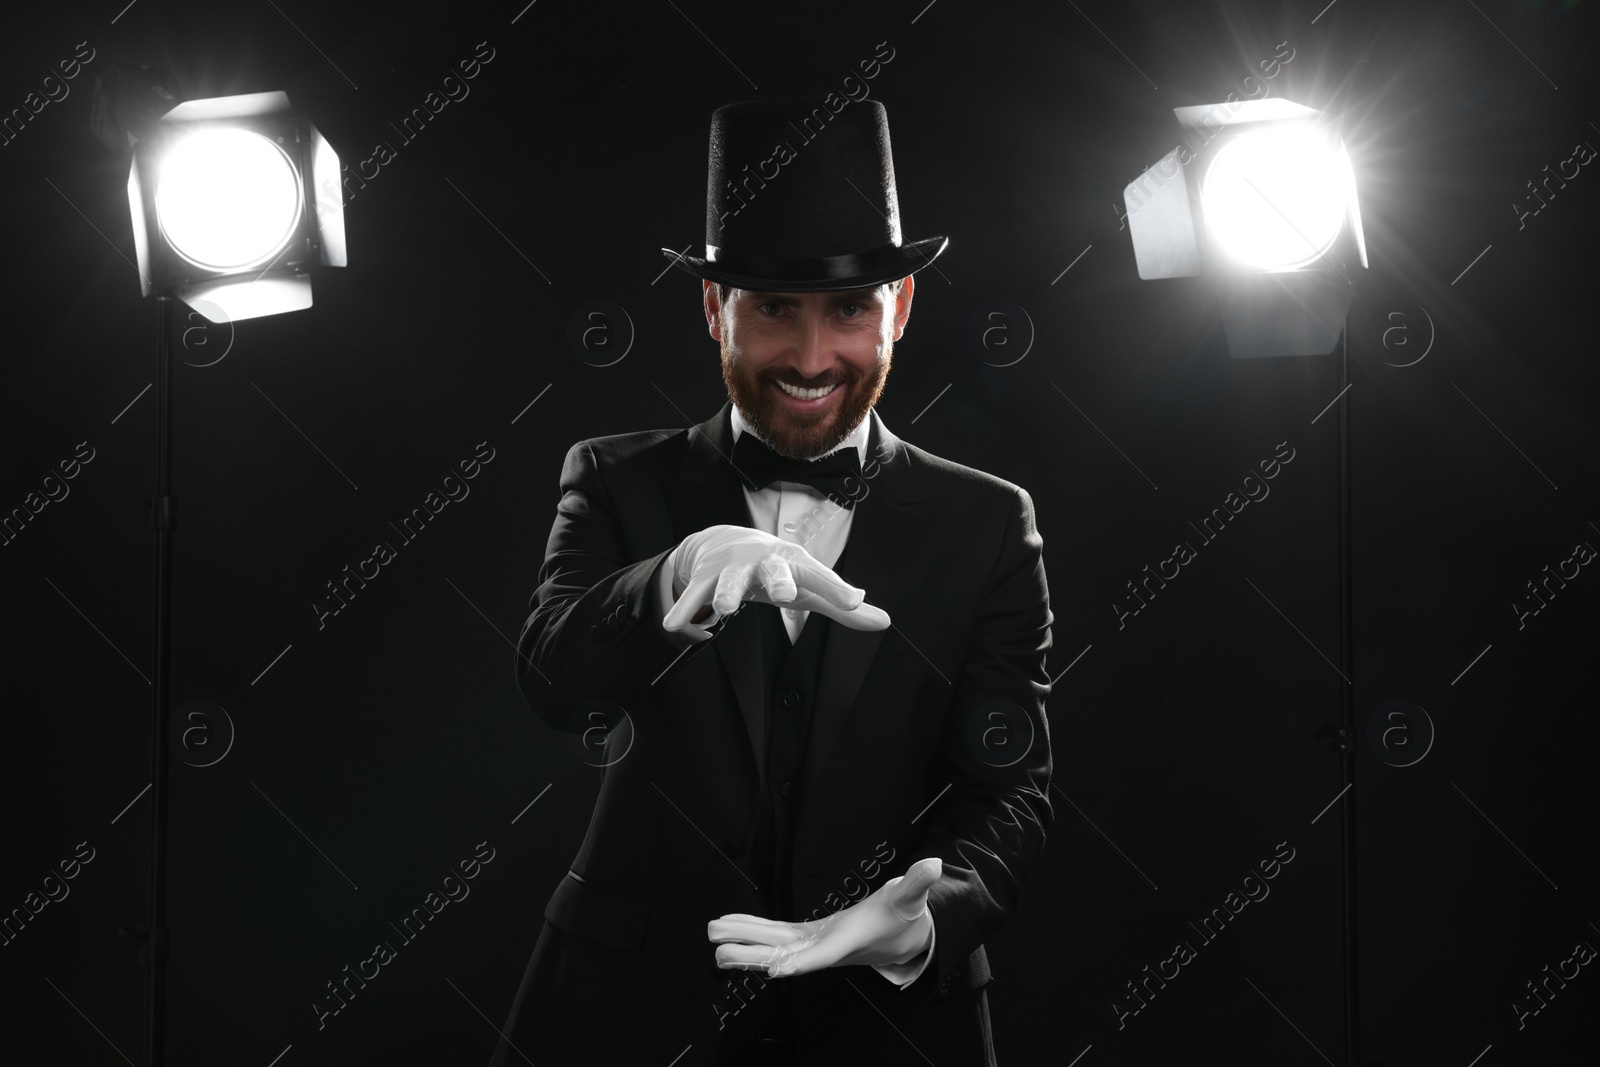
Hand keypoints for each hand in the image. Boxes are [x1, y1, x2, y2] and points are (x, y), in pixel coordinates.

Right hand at [663, 524, 889, 641]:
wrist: (728, 541)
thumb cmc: (778, 569)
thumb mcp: (810, 586)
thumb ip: (842, 606)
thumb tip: (884, 621)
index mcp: (794, 562)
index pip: (818, 575)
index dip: (836, 588)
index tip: (853, 600)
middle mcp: (764, 560)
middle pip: (774, 569)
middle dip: (779, 579)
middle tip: (785, 594)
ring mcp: (732, 567)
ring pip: (730, 579)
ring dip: (727, 592)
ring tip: (726, 610)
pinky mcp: (705, 577)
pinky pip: (694, 595)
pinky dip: (684, 609)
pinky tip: (674, 625)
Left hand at [707, 857, 939, 976]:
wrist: (903, 939)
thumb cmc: (904, 919)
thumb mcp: (911, 899)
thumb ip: (917, 882)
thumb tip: (932, 864)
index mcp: (848, 941)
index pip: (821, 955)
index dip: (798, 962)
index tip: (772, 968)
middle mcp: (825, 949)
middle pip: (785, 954)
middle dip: (753, 955)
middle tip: (719, 953)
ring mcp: (814, 944)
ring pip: (774, 945)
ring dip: (744, 942)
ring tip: (714, 937)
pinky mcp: (809, 937)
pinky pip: (776, 936)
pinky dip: (754, 932)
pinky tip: (732, 928)